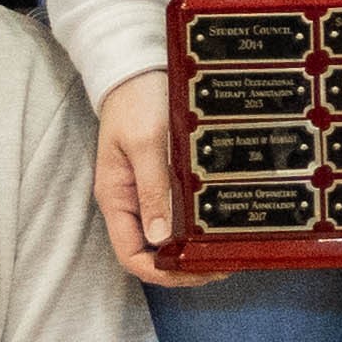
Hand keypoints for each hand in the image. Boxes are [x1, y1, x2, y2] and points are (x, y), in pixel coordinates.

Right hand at [88, 68, 205, 289]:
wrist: (137, 69)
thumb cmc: (137, 102)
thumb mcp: (146, 144)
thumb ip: (153, 189)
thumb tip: (160, 239)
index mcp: (117, 199)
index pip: (131, 255)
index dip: (161, 272)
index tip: (196, 272)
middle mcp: (129, 203)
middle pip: (151, 254)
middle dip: (183, 268)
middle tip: (221, 265)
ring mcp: (145, 194)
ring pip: (166, 239)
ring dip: (191, 252)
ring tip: (225, 252)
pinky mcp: (161, 182)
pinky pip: (176, 216)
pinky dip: (194, 229)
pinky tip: (217, 228)